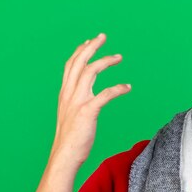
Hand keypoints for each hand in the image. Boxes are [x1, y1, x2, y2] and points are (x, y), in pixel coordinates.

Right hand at [51, 32, 130, 166]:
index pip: (70, 66)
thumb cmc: (70, 140)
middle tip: (103, 36)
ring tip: (119, 57)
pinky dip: (118, 88)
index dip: (80, 51)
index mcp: (64, 94)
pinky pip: (105, 94)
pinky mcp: (87, 112)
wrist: (64, 156)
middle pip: (79, 62)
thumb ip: (75, 104)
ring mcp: (77, 102)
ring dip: (106, 61)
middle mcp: (69, 94)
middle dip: (91, 47)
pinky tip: (127, 87)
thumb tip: (84, 101)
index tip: (89, 42)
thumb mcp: (69, 116)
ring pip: (90, 72)